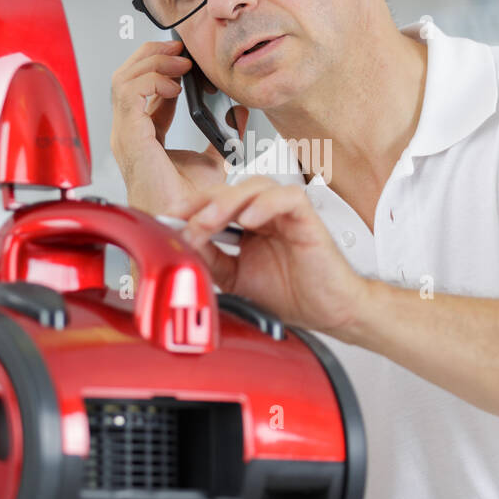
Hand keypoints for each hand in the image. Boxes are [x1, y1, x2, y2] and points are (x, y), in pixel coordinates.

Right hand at [109, 38, 248, 214]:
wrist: (186, 225)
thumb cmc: (190, 204)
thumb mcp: (212, 159)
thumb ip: (221, 134)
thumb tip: (237, 111)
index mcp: (142, 136)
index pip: (141, 89)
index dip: (161, 67)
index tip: (186, 59)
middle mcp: (128, 133)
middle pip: (126, 77)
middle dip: (152, 55)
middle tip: (181, 48)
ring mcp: (126, 135)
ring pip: (123, 79)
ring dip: (152, 62)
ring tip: (180, 61)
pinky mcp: (131, 138)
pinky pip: (129, 94)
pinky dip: (151, 80)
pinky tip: (174, 83)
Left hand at [169, 175, 370, 337]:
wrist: (328, 313)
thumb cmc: (291, 296)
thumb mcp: (234, 279)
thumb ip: (210, 259)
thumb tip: (181, 242)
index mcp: (248, 227)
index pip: (215, 202)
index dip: (191, 206)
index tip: (169, 218)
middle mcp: (265, 215)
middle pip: (231, 188)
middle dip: (203, 201)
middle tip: (186, 220)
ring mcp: (286, 215)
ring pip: (256, 185)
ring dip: (229, 200)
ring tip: (211, 221)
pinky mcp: (307, 218)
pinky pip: (289, 197)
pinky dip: (267, 204)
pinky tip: (250, 221)